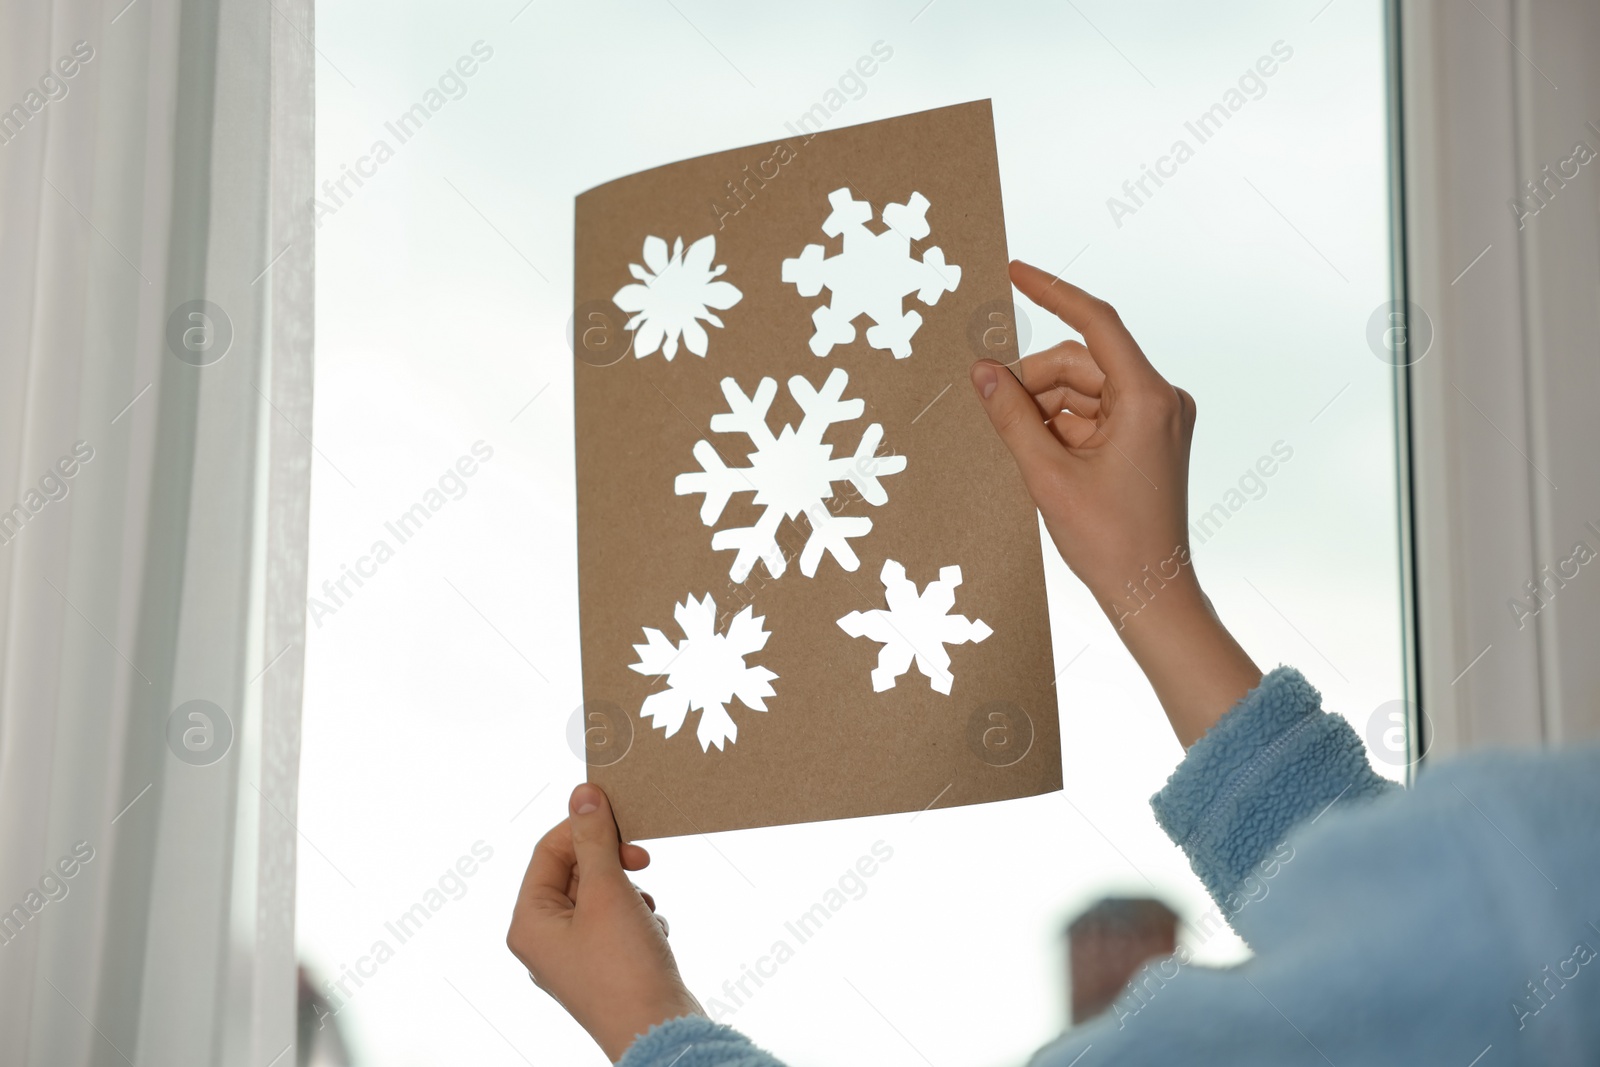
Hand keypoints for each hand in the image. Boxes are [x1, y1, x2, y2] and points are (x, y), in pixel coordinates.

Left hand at [508, 783, 702, 1061]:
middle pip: (575, 872)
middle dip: (613, 865)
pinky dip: (639, 920)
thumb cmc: (625, 969)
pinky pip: (618, 922)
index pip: (550, 851)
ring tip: (644, 913)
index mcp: (530, 922)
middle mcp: (545, 941)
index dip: (586, 828)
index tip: (622, 819)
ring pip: (601, 896)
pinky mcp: (605, 968)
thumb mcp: (608, 892)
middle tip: (642, 861)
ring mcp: (575, 957)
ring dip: (630, 893)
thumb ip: (594, 840)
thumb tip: (582, 794)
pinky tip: (652, 936)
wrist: (660, 1032)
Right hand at [970, 260, 1260, 746]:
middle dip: (1033, 382)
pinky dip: (1061, 427)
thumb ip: (1011, 416)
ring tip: (1020, 450)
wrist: (1150, 592)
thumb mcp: (1047, 475)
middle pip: (1080, 363)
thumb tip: (982, 371)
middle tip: (991, 409)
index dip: (1051, 292)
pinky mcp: (1148, 439)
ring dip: (1044, 409)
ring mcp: (1157, 419)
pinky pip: (1094, 413)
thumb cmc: (1110, 541)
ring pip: (1082, 389)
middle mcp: (1161, 399)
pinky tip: (1037, 455)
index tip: (1014, 272)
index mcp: (1148, 398)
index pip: (1095, 323)